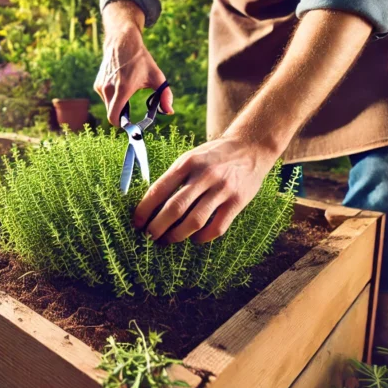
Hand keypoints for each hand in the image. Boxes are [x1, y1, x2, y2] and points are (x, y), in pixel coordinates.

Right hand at [95, 3, 172, 125]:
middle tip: (132, 109)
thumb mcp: (156, 76)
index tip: (130, 123)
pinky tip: (120, 85)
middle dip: (122, 115)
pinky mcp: (97, 84)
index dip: (122, 124)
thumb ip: (164, 96)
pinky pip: (105, 98)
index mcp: (123, 89)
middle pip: (112, 114)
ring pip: (108, 106)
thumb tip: (170, 112)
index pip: (114, 117)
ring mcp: (100, 86)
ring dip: (117, 105)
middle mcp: (108, 88)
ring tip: (127, 92)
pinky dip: (112, 97)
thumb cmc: (140, 59)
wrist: (122, 42)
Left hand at [133, 136, 279, 243]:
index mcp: (187, 163)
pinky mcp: (238, 202)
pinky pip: (216, 228)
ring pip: (194, 221)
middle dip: (157, 227)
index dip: (144, 209)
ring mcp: (222, 189)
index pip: (159, 189)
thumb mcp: (190, 157)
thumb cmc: (213, 156)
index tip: (136, 223)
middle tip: (148, 236)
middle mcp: (204, 176)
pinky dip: (201, 237)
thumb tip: (150, 205)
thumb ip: (174, 178)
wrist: (250, 147)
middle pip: (175, 208)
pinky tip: (193, 238)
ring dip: (176, 235)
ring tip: (166, 240)